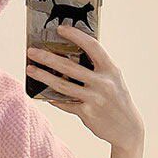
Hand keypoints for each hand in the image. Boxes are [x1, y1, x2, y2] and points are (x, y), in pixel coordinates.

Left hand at [26, 24, 145, 151]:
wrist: (128, 128)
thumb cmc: (117, 100)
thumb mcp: (113, 80)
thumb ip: (97, 69)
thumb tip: (69, 57)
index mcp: (111, 70)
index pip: (92, 46)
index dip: (76, 36)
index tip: (61, 29)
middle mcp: (103, 83)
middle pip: (69, 66)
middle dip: (47, 58)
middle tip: (32, 51)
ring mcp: (95, 99)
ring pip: (62, 85)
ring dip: (43, 76)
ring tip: (30, 69)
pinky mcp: (87, 113)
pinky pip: (65, 103)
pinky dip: (53, 98)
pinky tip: (43, 94)